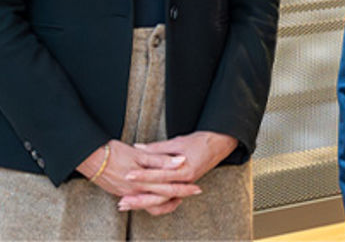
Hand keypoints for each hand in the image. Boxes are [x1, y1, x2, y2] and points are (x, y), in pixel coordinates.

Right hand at [76, 139, 199, 215]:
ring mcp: (127, 194)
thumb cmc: (115, 153)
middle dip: (178, 196)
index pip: (168, 189)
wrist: (90, 159)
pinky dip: (152, 201)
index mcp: (143, 182)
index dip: (183, 189)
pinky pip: (140, 202)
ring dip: (166, 201)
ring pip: (150, 204)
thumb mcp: (140, 154)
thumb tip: (180, 161)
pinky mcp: (121, 193)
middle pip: (161, 200)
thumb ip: (160, 160)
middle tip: (193, 192)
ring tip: (178, 196)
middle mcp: (135, 192)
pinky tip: (156, 194)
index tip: (196, 188)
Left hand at [117, 131, 238, 213]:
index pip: (160, 175)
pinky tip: (139, 203)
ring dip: (143, 203)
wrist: (220, 145)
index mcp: (185, 170)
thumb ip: (157, 148)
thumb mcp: (179, 142)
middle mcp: (185, 182)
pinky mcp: (183, 188)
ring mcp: (185, 187)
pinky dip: (153, 203)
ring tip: (125, 205)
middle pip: (159, 195)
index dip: (143, 175)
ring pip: (161, 201)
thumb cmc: (200, 141)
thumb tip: (137, 147)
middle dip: (139, 199)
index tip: (128, 175)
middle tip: (122, 201)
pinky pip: (167, 200)